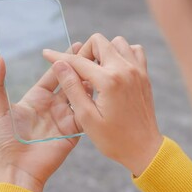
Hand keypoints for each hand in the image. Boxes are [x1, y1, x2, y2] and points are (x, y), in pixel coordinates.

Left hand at [0, 43, 89, 191]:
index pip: (53, 74)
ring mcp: (65, 117)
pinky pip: (86, 114)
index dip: (64, 60)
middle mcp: (53, 105)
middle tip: (94, 52)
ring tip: (100, 67)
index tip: (76, 45)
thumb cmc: (5, 140)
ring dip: (89, 82)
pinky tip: (102, 91)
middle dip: (81, 67)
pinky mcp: (74, 131)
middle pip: (70, 81)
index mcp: (37, 98)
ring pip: (80, 96)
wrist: (18, 167)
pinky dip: (93, 103)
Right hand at [43, 34, 162, 175]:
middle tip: (79, 71)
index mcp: (109, 81)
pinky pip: (134, 51)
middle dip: (84, 52)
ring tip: (97, 71)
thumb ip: (72, 88)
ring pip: (117, 42)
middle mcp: (125, 70)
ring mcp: (137, 70)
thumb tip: (60, 64)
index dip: (59, 57)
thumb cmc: (114, 139)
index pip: (78, 61)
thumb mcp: (87, 117)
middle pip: (99, 42)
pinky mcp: (144, 75)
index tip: (47, 54)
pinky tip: (114, 70)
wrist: (144, 149)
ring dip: (104, 51)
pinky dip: (122, 54)